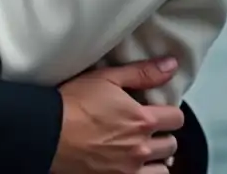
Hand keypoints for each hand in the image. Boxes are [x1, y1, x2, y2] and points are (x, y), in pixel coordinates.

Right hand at [53, 58, 183, 173]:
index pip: (177, 119)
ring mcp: (130, 169)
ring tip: (141, 149)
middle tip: (146, 128)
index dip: (169, 112)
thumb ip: (143, 72)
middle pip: (171, 144)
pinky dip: (145, 173)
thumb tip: (172, 65)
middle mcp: (141, 148)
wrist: (50, 132)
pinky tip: (133, 164)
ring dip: (156, 158)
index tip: (156, 109)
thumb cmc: (76, 101)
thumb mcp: (108, 78)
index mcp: (142, 119)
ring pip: (163, 168)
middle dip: (162, 134)